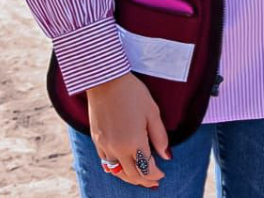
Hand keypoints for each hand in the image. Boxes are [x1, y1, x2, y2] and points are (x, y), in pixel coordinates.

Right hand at [86, 73, 169, 187]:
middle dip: (145, 180)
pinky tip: (122, 166)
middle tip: (154, 181)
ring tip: (140, 177)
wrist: (105, 81)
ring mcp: (105, 145)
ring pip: (117, 172)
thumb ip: (160, 137)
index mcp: (134, 142)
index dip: (156, 174)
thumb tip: (167, 156)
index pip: (147, 168)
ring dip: (130, 177)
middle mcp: (117, 148)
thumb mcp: (153, 113)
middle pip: (132, 174)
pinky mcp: (96, 140)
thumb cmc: (133, 93)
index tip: (162, 173)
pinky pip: (105, 162)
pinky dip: (115, 168)